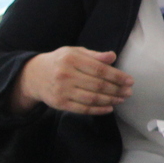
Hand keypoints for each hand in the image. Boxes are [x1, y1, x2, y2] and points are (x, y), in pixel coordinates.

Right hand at [12, 47, 133, 115]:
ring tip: (121, 99)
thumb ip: (94, 55)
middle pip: (98, 85)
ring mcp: (62, 91)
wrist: (33, 75)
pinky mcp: (60, 104)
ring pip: (92, 98)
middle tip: (129, 92)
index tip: (130, 81)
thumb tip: (112, 56)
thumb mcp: (74, 52)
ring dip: (111, 100)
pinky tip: (110, 108)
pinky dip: (98, 110)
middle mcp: (65, 75)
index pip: (99, 69)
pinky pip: (83, 109)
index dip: (117, 76)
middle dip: (117, 90)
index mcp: (71, 59)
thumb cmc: (60, 62)